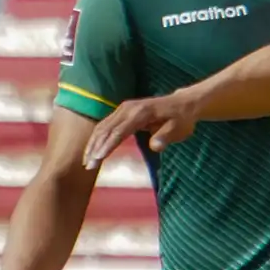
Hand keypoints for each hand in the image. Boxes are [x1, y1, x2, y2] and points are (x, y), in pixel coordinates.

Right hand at [83, 90, 199, 169]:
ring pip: (102, 126)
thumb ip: (166, 136)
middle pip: (106, 128)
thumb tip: (155, 146)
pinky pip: (105, 125)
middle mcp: (129, 108)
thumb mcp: (179, 129)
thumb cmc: (181, 119)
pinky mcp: (122, 111)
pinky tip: (92, 151)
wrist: (183, 104)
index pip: (119, 131)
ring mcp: (124, 108)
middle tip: (88, 166)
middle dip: (95, 147)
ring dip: (93, 143)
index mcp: (141, 112)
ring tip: (86, 162)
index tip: (98, 159)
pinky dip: (97, 138)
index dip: (108, 145)